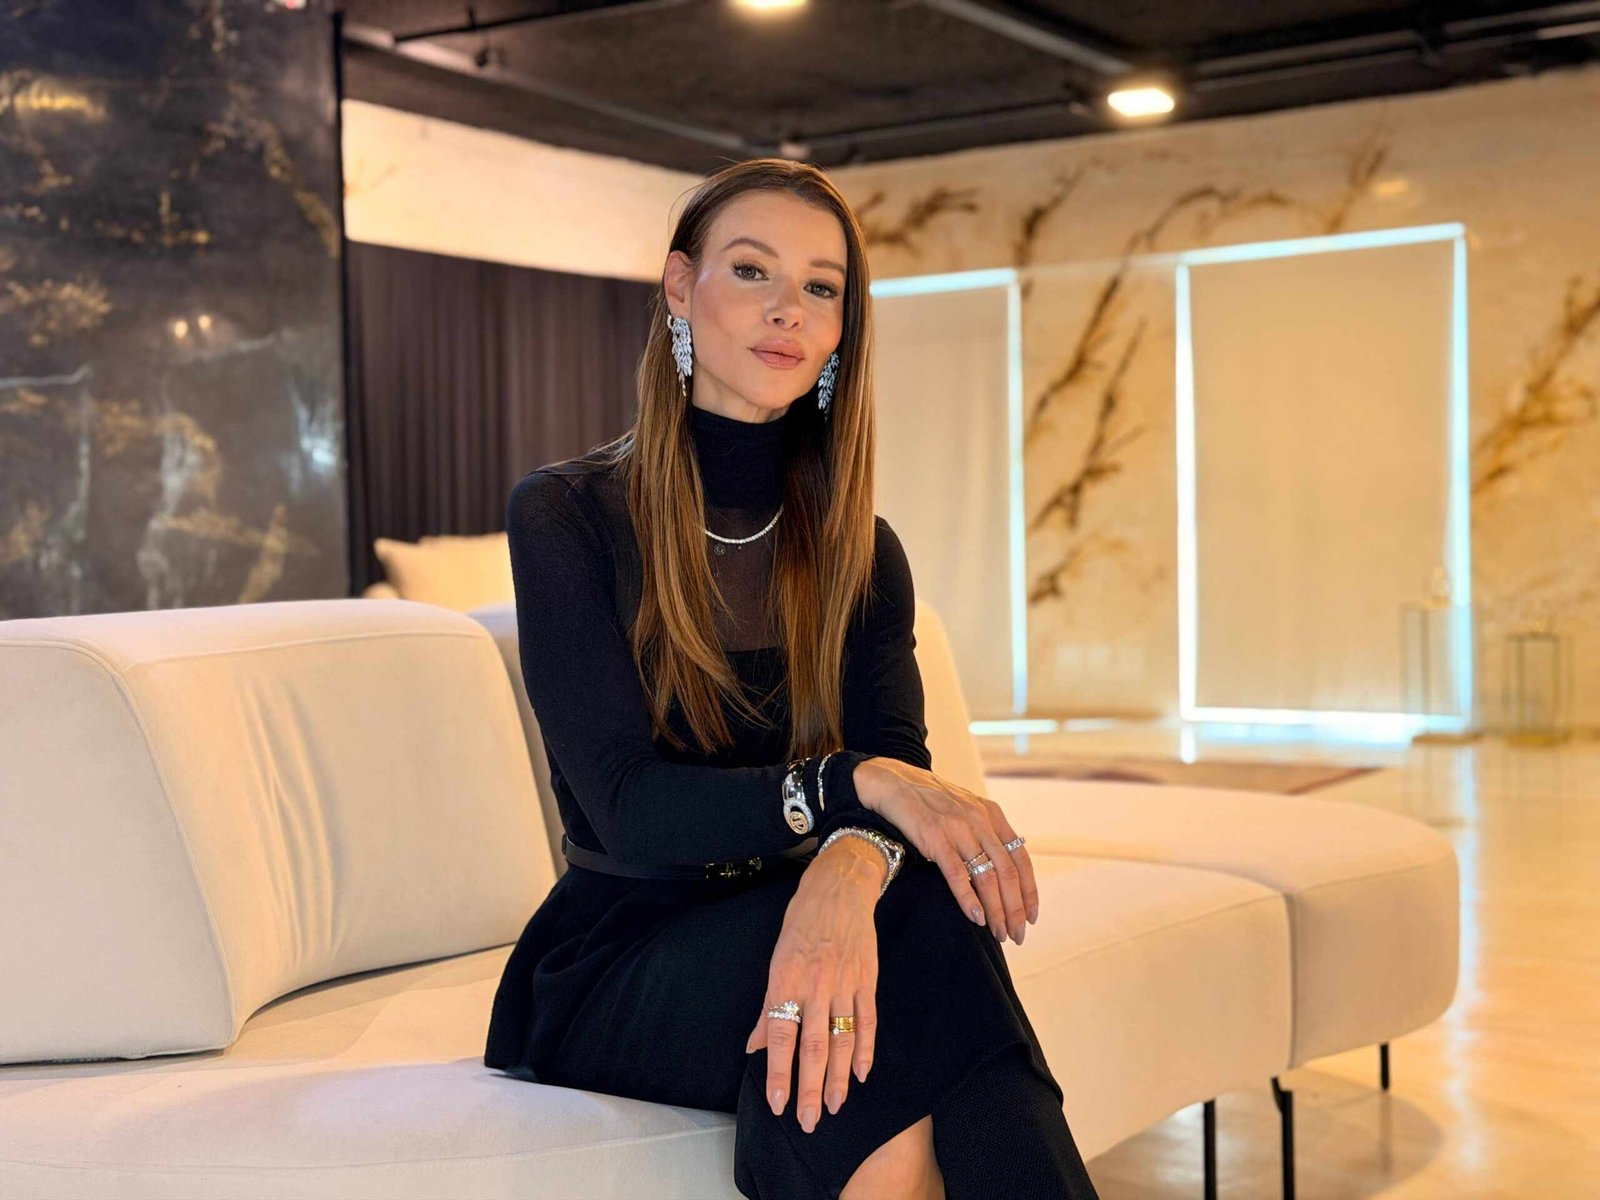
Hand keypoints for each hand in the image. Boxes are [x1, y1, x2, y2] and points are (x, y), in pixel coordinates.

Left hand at [743, 839, 884, 1133]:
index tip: (778, 1103)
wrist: (839, 887)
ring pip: (842, 1040)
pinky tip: (861, 1074)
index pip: (782, 1036)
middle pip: (814, 1046)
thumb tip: (755, 1046)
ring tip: (834, 1106)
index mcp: (787, 980)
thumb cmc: (801, 922)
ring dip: (838, 1077)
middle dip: (810, 1088)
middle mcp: (816, 985)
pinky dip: (865, 1049)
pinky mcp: (868, 980)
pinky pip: (867, 1021)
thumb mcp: (776, 959)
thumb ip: (769, 1007)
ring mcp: (845, 983)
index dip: (779, 1072)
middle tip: (809, 1121)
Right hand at [854, 757, 1038, 943]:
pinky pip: (958, 873)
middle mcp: (980, 821)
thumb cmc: (929, 802)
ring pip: (987, 876)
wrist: (894, 782)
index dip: (1029, 891)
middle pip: (1008, 873)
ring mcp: (958, 829)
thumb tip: (1002, 870)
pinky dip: (969, 899)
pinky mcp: (935, 838)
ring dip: (996, 910)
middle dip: (1015, 909)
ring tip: (999, 933)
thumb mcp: (966, 809)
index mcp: (992, 815)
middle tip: (1016, 935)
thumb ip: (985, 833)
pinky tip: (976, 918)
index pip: (1021, 859)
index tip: (1031, 916)